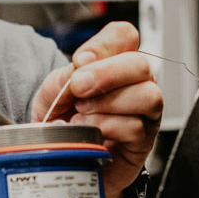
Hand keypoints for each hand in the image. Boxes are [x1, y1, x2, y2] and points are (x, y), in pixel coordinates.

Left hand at [31, 22, 161, 197]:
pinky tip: (91, 132)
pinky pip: (137, 127)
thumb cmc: (65, 125)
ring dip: (109, 103)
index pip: (123, 36)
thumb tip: (77, 70)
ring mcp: (144, 112)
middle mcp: (136, 84)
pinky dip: (108, 127)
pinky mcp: (144, 140)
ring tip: (83, 114)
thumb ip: (61, 79)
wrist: (66, 161)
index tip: (80, 61)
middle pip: (140, 63)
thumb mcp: (52, 97)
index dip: (103, 45)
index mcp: (114, 64)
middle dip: (106, 74)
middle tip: (79, 88)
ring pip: (147, 95)